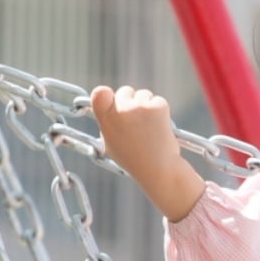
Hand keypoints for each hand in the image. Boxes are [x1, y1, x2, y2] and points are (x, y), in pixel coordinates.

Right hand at [92, 86, 203, 221]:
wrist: (158, 168)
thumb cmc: (133, 158)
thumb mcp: (111, 143)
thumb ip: (108, 123)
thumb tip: (110, 106)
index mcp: (106, 119)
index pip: (100, 92)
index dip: (107, 95)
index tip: (112, 101)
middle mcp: (121, 110)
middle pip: (124, 91)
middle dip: (130, 101)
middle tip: (137, 120)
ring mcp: (140, 106)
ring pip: (143, 94)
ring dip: (146, 105)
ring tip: (149, 127)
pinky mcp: (158, 106)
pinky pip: (157, 100)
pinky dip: (159, 110)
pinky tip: (159, 127)